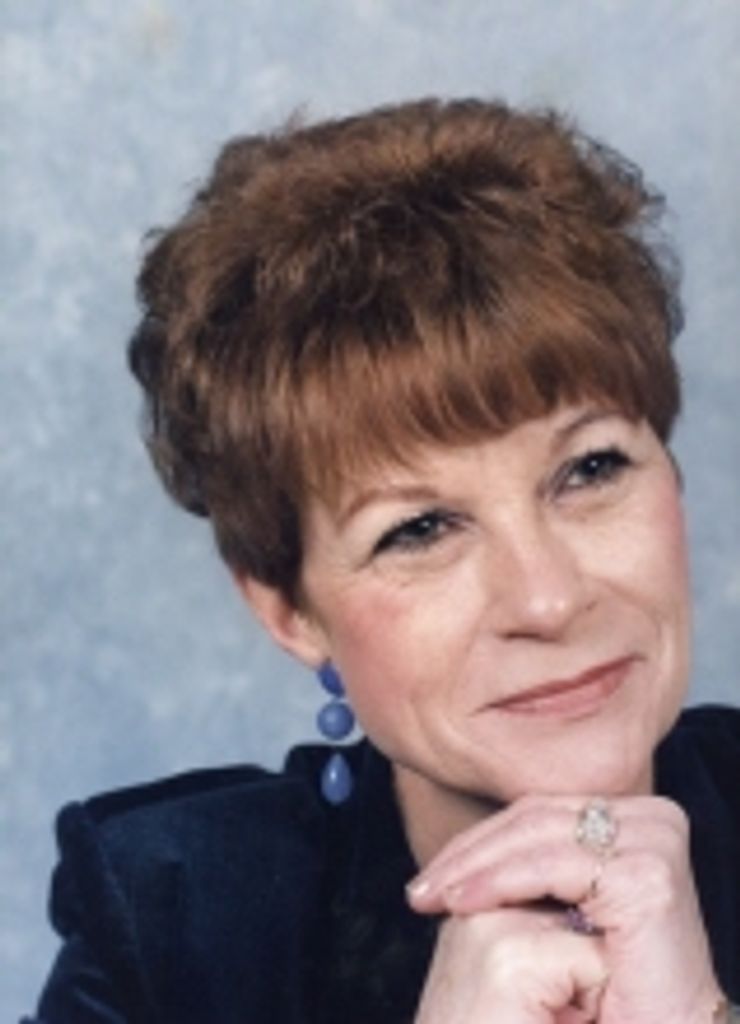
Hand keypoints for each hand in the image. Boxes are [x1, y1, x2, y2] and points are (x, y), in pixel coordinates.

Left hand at [408, 795, 722, 1022]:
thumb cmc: (608, 990)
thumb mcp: (562, 910)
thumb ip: (530, 866)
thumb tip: (457, 851)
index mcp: (634, 815)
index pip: (539, 813)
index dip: (481, 841)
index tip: (431, 876)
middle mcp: (653, 817)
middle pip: (536, 818)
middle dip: (470, 853)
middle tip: (420, 889)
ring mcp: (655, 840)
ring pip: (539, 836)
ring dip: (474, 867)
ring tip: (433, 897)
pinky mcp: (648, 874)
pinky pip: (554, 866)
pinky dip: (500, 881)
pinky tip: (463, 903)